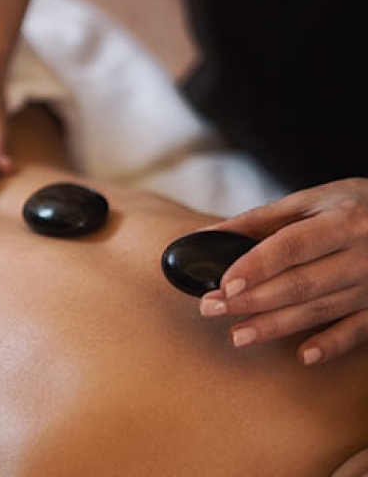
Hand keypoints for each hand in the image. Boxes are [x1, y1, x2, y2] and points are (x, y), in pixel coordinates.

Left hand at [199, 178, 367, 364]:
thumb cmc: (351, 207)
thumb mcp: (310, 201)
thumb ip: (258, 220)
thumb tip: (206, 237)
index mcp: (343, 220)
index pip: (292, 246)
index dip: (257, 266)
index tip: (224, 284)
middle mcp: (363, 254)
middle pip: (300, 283)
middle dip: (251, 300)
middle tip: (211, 309)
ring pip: (320, 309)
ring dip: (276, 325)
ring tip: (237, 336)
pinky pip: (358, 331)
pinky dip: (332, 345)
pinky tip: (303, 356)